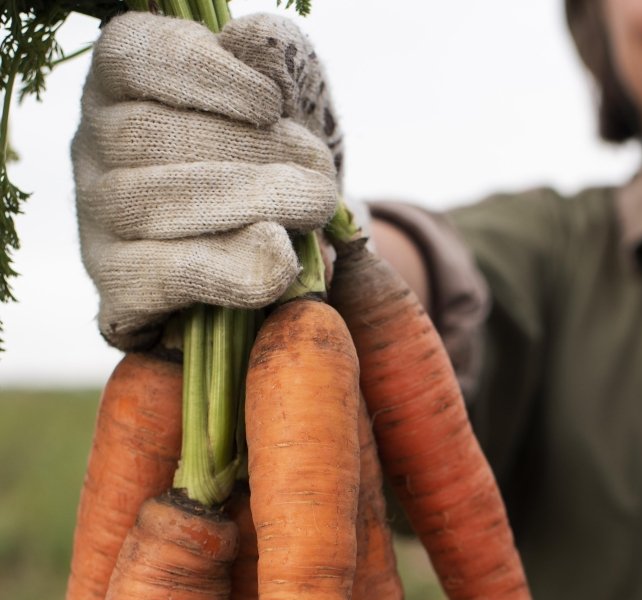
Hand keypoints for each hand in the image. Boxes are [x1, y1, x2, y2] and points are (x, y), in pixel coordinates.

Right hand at [73, 12, 341, 349]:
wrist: (286, 262)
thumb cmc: (279, 167)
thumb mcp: (291, 109)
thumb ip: (279, 65)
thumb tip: (255, 39)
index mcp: (123, 85)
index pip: (133, 56)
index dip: (205, 76)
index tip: (272, 105)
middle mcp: (93, 148)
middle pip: (149, 136)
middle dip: (250, 154)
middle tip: (319, 176)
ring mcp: (98, 222)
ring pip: (153, 204)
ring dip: (249, 204)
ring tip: (314, 207)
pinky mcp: (119, 289)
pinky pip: (165, 276)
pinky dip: (230, 269)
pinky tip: (281, 261)